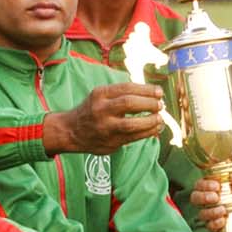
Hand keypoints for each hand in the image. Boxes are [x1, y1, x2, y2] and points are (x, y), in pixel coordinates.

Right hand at [44, 83, 162, 154]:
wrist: (70, 131)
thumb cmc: (93, 110)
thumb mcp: (101, 96)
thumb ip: (121, 94)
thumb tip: (153, 94)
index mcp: (100, 94)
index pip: (127, 88)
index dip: (147, 89)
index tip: (159, 92)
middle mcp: (101, 109)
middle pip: (129, 103)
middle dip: (149, 103)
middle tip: (160, 105)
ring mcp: (105, 127)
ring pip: (132, 124)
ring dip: (151, 121)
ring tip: (160, 118)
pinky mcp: (111, 142)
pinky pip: (134, 137)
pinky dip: (148, 132)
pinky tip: (156, 128)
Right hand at [191, 172, 231, 231]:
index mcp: (220, 186)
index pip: (202, 183)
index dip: (204, 184)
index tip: (216, 185)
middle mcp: (216, 199)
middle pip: (196, 198)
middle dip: (202, 197)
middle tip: (215, 196)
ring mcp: (218, 213)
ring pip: (202, 213)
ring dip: (209, 211)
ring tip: (223, 210)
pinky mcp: (223, 227)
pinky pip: (211, 227)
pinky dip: (214, 223)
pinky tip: (223, 220)